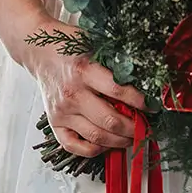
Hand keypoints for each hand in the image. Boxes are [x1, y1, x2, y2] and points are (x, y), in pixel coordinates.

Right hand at [22, 16, 144, 158]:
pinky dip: (93, 150)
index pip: (117, 90)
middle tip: (146, 128)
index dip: (139, 101)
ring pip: (96, 136)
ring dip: (118, 141)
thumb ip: (115, 58)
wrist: (39, 52)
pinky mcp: (54, 122)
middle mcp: (72, 94)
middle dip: (133, 128)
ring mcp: (62, 111)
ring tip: (131, 138)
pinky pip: (74, 145)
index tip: (152, 106)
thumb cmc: (68, 46)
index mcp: (84, 70)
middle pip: (109, 120)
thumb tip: (144, 75)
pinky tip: (106, 144)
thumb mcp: (94, 43)